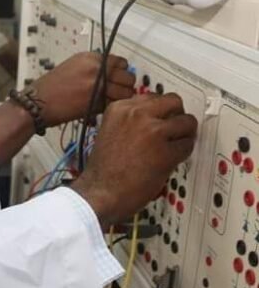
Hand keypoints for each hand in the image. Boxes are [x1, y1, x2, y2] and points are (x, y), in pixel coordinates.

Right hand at [34, 52, 134, 126]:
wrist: (38, 102)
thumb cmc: (50, 87)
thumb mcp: (73, 66)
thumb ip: (93, 67)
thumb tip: (111, 72)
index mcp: (90, 57)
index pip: (121, 62)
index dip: (122, 72)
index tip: (119, 78)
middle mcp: (96, 69)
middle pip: (127, 76)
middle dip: (126, 85)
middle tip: (118, 92)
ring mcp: (97, 85)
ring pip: (125, 92)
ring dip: (122, 98)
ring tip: (111, 102)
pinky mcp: (96, 102)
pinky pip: (114, 105)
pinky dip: (112, 108)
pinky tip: (103, 109)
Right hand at [71, 94, 197, 227]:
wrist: (100, 191)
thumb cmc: (103, 168)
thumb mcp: (110, 130)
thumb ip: (130, 120)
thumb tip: (154, 118)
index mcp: (119, 108)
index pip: (153, 96)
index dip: (161, 109)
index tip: (164, 116)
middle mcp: (136, 114)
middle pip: (173, 101)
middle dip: (177, 115)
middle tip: (176, 127)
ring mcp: (152, 132)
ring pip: (186, 122)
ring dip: (185, 134)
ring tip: (177, 144)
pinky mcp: (166, 152)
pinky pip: (188, 145)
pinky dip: (184, 152)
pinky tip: (173, 158)